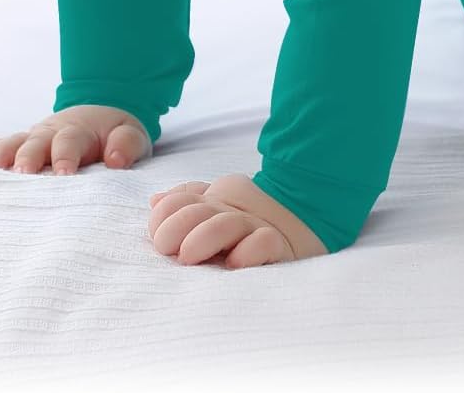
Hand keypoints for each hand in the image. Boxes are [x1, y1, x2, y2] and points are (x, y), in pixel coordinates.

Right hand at [0, 105, 152, 174]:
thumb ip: (127, 145)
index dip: (66, 157)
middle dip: (28, 157)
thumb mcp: (131, 136)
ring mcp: (33, 139)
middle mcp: (51, 133)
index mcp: (79, 132)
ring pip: (14, 143)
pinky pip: (0, 144)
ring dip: (1, 154)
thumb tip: (116, 159)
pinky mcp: (21, 145)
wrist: (101, 114)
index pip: (70, 142)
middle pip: (36, 142)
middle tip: (21, 172)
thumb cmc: (116, 136)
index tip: (64, 173)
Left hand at [147, 173, 328, 266]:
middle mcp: (230, 211)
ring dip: (202, 239)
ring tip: (189, 256)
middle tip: (172, 251)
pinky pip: (263, 243)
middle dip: (176, 228)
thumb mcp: (216, 207)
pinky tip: (235, 263)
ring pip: (224, 225)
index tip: (160, 241)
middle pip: (195, 211)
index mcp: (212, 201)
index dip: (162, 219)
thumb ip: (186, 202)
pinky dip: (247, 251)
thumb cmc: (250, 220)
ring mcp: (254, 226)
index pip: (177, 202)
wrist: (309, 213)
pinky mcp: (280, 245)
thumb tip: (154, 201)